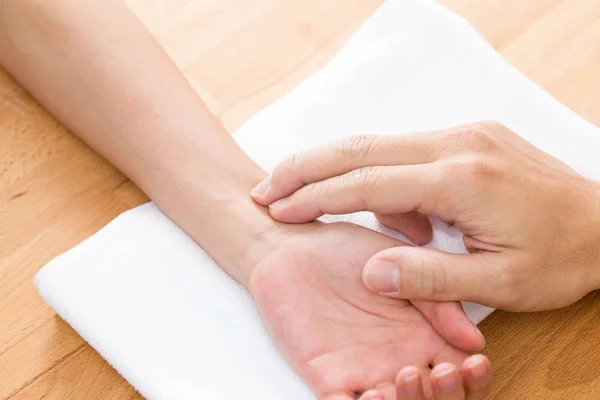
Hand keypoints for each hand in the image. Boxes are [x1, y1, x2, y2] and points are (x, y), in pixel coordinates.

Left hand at [250, 222, 490, 398]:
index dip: (473, 378)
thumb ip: (435, 299)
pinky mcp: (329, 379)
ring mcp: (365, 372)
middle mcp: (398, 360)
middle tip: (441, 373)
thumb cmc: (344, 252)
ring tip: (405, 378)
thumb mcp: (400, 266)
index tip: (473, 363)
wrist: (290, 250)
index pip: (460, 371)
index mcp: (421, 336)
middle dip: (447, 396)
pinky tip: (374, 395)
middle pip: (436, 398)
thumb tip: (475, 340)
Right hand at [251, 121, 599, 310]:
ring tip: (343, 212)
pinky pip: (406, 151)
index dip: (316, 197)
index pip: (367, 183)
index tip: (278, 208)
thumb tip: (368, 272)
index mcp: (460, 181)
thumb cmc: (560, 257)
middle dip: (307, 167)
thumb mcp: (498, 284)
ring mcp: (463, 135)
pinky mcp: (468, 137)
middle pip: (361, 147)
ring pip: (380, 145)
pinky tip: (396, 211)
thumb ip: (427, 277)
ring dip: (344, 174)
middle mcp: (457, 145)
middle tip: (267, 187)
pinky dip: (381, 176)